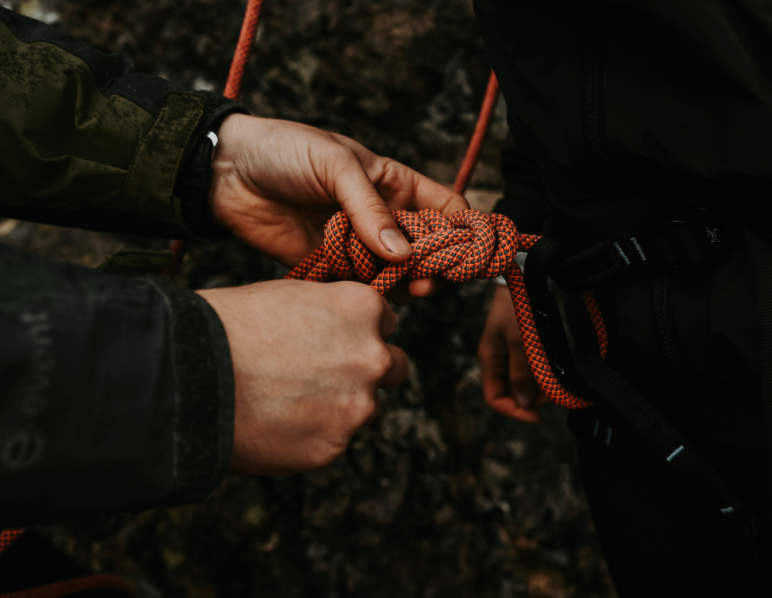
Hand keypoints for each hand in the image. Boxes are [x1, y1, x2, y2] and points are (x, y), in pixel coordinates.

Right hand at [197, 280, 407, 474]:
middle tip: (325, 375)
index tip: (338, 340)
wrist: (190, 376)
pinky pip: (333, 441)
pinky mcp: (333, 448)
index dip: (360, 332)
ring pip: (365, 408)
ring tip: (287, 402)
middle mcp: (372, 357)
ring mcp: (356, 406)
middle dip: (367, 371)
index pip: (387, 323)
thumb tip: (341, 330)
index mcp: (362, 309)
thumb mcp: (290, 295)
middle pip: (393, 367)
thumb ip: (331, 314)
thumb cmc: (228, 326)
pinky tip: (275, 424)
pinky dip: (312, 436)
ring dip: (341, 406)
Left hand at [209, 114, 469, 299]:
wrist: (226, 172)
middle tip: (429, 280)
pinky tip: (372, 296)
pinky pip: (362, 287)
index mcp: (394, 184)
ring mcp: (359, 245)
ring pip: (398, 275)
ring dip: (406, 285)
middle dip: (435, 266)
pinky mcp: (333, 267)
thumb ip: (370, 209)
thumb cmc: (284, 150)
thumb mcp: (335, 166)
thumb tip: (403, 253)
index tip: (469, 253)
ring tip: (406, 289)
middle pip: (428, 250)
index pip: (445, 209)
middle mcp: (383, 217)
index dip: (463, 231)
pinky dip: (371, 295)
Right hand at [477, 286, 548, 423]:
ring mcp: (508, 353)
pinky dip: (540, 374)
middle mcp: (497, 360)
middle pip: (510, 393)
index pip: (495, 398)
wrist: (520, 275)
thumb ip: (521, 373)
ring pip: (521, 382)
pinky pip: (529, 368)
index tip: (537, 416)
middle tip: (553, 396)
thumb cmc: (516, 307)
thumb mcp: (519, 342)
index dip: (514, 412)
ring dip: (538, 388)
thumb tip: (525, 402)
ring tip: (556, 384)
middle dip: (531, 399)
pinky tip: (552, 371)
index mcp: (490, 360)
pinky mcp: (520, 345)